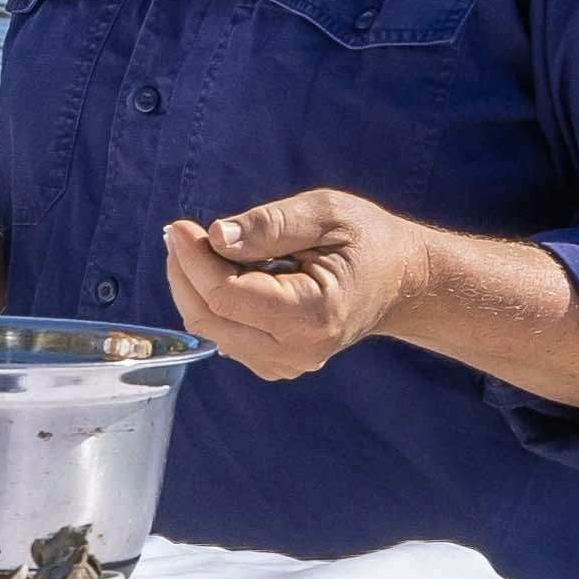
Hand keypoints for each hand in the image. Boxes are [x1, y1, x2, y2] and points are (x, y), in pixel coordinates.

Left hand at [161, 189, 430, 380]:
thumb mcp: (327, 214)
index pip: (227, 296)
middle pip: (210, 317)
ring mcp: (286, 364)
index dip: (193, 261)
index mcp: (314, 314)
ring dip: (195, 287)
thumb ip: (271, 225)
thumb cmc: (366, 241)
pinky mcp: (274, 364)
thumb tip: (216, 236)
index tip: (179, 227)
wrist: (399, 283)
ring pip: (211, 329)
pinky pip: (224, 335)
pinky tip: (225, 273)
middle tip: (180, 233)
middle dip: (185, 273)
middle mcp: (297, 350)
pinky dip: (213, 303)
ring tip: (203, 247)